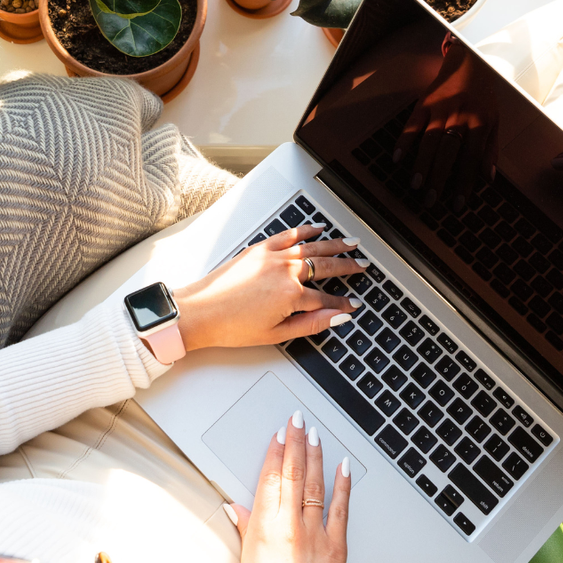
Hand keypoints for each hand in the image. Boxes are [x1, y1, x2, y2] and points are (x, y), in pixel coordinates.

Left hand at [174, 226, 364, 351]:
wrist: (199, 312)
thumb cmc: (231, 327)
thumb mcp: (276, 334)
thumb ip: (311, 324)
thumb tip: (337, 318)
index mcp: (291, 295)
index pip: (326, 299)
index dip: (342, 303)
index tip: (353, 304)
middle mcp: (285, 271)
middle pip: (325, 267)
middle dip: (348, 267)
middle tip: (363, 266)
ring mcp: (272, 257)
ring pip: (311, 247)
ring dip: (334, 245)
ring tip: (350, 243)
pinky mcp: (258, 249)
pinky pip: (288, 235)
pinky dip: (304, 230)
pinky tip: (316, 228)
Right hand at [226, 410, 350, 562]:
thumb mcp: (247, 559)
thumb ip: (246, 527)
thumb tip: (237, 506)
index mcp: (266, 526)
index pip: (271, 477)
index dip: (275, 451)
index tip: (279, 433)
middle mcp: (291, 525)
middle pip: (293, 473)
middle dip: (295, 442)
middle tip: (297, 419)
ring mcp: (316, 534)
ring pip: (316, 484)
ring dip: (315, 456)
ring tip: (314, 434)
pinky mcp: (337, 546)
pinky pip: (341, 509)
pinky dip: (342, 485)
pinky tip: (343, 467)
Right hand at [391, 36, 499, 210]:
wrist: (468, 63)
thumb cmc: (483, 96)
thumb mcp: (495, 121)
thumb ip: (491, 149)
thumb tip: (488, 179)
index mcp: (479, 123)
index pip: (471, 159)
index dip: (465, 183)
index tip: (459, 204)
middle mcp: (459, 116)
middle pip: (448, 152)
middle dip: (439, 178)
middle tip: (432, 201)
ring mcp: (439, 109)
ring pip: (429, 140)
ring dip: (421, 164)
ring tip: (415, 186)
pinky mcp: (423, 103)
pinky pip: (411, 124)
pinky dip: (403, 141)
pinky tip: (396, 159)